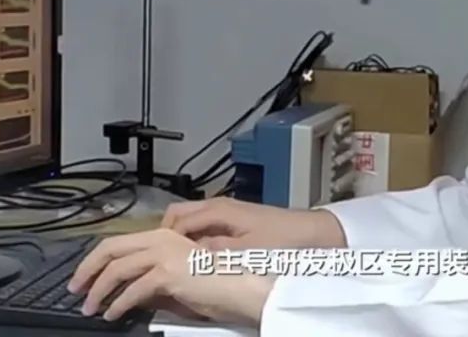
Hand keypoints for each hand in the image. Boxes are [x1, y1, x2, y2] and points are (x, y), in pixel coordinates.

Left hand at [66, 228, 275, 326]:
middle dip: (87, 270)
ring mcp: (164, 253)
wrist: (243, 286)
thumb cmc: (219, 283)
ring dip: (98, 290)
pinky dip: (118, 304)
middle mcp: (160, 238)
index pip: (119, 242)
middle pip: (110, 249)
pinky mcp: (167, 273)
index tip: (84, 277)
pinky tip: (112, 315)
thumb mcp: (180, 278)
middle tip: (75, 289)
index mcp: (164, 235)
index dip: (96, 259)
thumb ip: (154, 280)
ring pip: (116, 268)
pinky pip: (132, 290)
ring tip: (90, 307)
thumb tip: (129, 294)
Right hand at [161, 197, 346, 249]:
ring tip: (178, 261)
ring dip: (181, 239)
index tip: (152, 259)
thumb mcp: (244, 251)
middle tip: (161, 261)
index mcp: (217, 210)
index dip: (160, 241)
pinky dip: (196, 240)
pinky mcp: (236, 221)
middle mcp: (219, 206)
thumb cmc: (284, 240)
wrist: (315, 234)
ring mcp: (227, 212)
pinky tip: (200, 258)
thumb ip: (212, 251)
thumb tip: (185, 254)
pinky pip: (204, 227)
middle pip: (178, 216)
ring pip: (191, 221)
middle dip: (165, 237)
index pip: (174, 222)